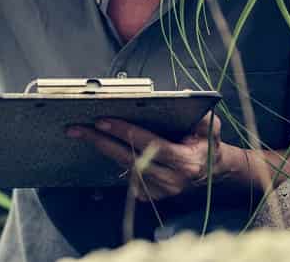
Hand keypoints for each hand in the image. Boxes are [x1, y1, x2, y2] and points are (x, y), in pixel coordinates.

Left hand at [67, 112, 229, 201]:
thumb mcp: (212, 127)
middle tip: (77, 128)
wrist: (213, 172)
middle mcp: (172, 180)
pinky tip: (99, 146)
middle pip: (129, 158)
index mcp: (185, 162)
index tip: (103, 120)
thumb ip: (201, 115)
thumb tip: (183, 94)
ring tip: (81, 133)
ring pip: (124, 168)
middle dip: (101, 141)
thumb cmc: (208, 145)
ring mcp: (161, 191)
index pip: (149, 144)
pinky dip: (113, 162)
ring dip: (103, 150)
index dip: (125, 131)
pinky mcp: (153, 196)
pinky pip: (127, 178)